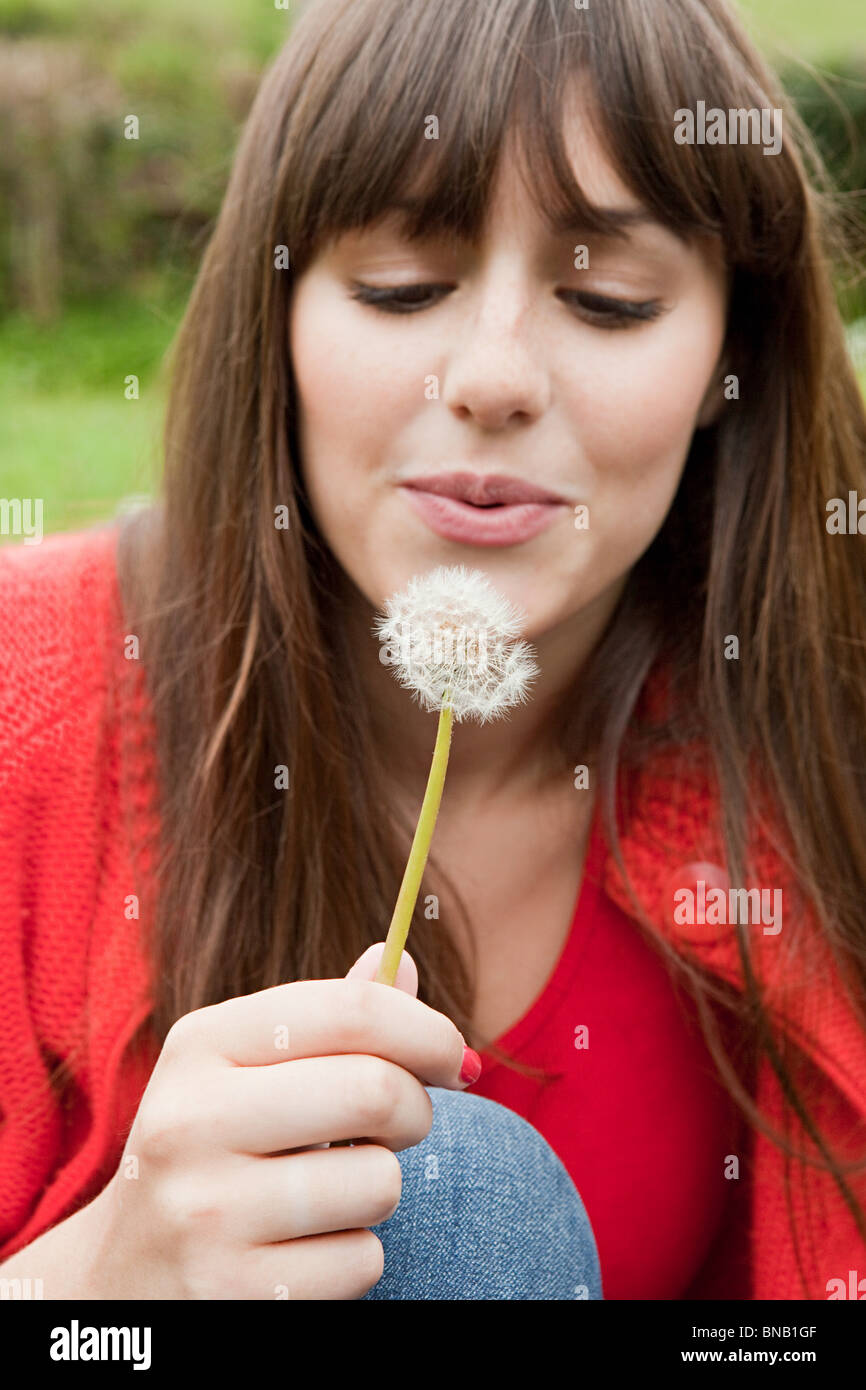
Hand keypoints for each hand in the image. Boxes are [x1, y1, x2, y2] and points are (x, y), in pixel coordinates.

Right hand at [78, 943, 471, 1298]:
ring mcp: (206, 1213)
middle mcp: (190, 1121)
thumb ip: (328, 1019)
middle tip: (401, 1124)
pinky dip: (356, 1255)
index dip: (426, 1030)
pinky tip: (305, 1248)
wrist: (125, 1275)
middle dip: (415, 1109)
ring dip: (380, 1187)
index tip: (450, 1056)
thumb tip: (402, 962)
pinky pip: (361, 1260)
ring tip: (333, 1189)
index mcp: (201, 1045)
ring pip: (379, 1182)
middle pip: (375, 1090)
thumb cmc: (213, 1146)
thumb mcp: (245, 1068)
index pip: (350, 1010)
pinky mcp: (234, 1292)